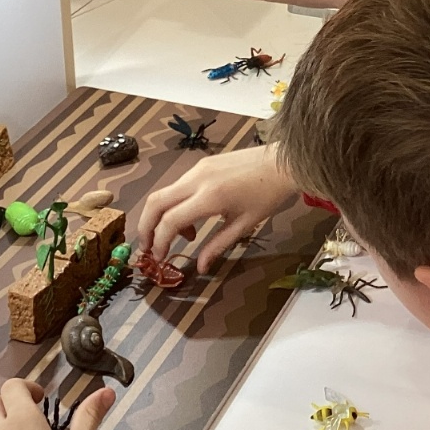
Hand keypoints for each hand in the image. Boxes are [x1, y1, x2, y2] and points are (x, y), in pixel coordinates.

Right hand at [133, 143, 300, 272]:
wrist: (284, 162)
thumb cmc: (269, 195)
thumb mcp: (245, 225)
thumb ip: (218, 245)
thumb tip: (201, 267)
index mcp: (209, 198)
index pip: (170, 221)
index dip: (160, 242)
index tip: (159, 259)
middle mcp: (197, 180)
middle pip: (155, 202)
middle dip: (145, 227)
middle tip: (147, 248)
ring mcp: (197, 169)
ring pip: (164, 192)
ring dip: (161, 216)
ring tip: (180, 237)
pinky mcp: (201, 163)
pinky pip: (177, 185)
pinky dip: (174, 204)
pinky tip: (191, 219)